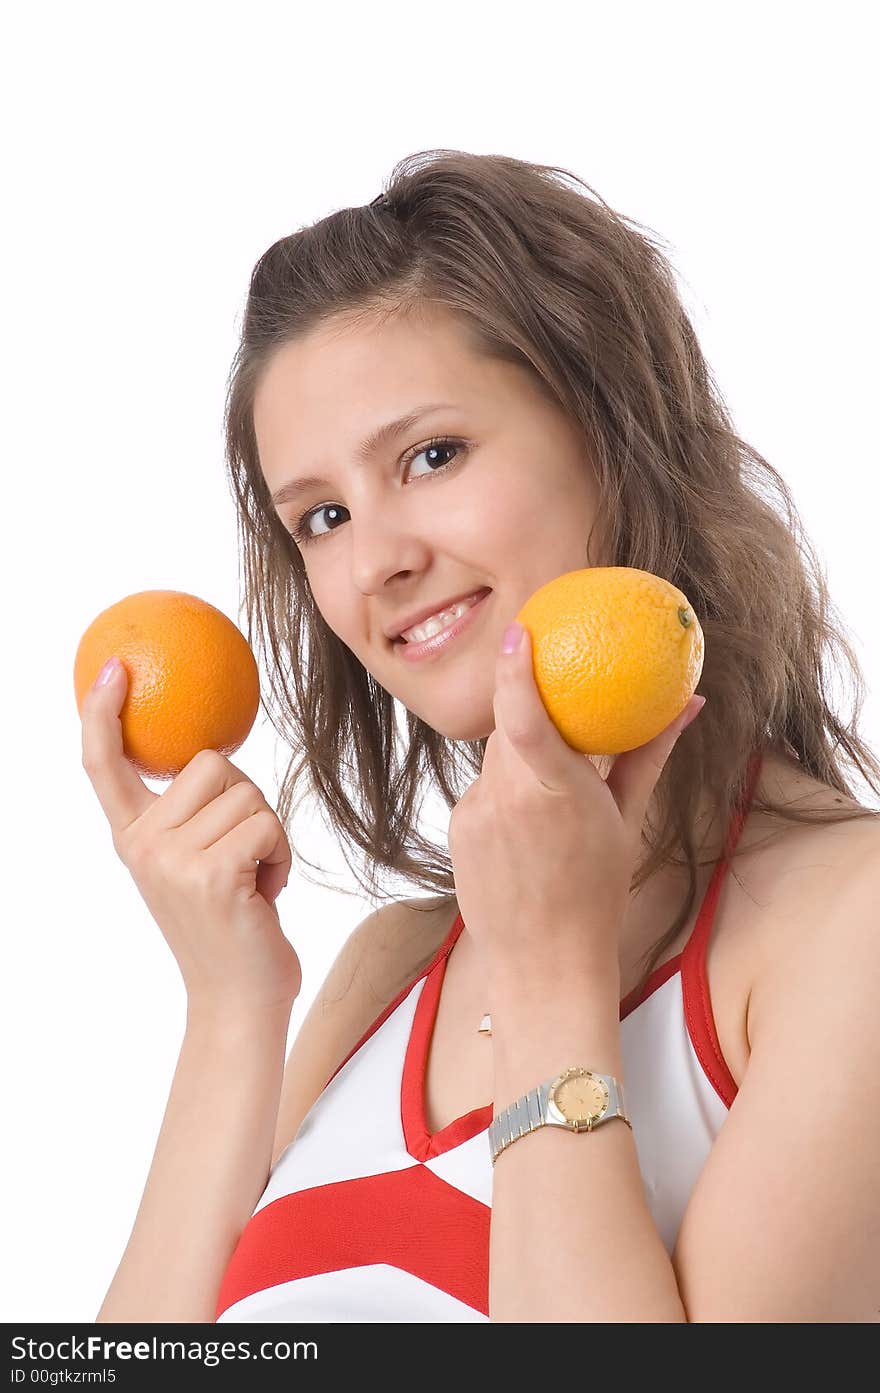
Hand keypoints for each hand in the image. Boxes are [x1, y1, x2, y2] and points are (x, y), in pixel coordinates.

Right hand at [80, 658, 301, 1015]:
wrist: (238, 1002)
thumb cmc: (230, 928)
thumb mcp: (194, 866)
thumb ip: (191, 818)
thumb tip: (218, 755)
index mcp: (132, 838)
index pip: (105, 766)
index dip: (103, 714)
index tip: (113, 669)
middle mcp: (141, 845)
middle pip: (213, 763)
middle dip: (246, 802)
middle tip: (241, 859)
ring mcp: (171, 860)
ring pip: (248, 794)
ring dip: (268, 835)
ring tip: (252, 882)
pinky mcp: (211, 873)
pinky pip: (267, 824)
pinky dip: (281, 855)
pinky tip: (266, 894)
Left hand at [447, 624, 705, 989]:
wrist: (542, 964)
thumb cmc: (597, 892)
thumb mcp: (628, 820)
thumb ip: (649, 754)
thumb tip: (691, 702)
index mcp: (554, 795)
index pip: (525, 719)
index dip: (515, 670)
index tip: (518, 630)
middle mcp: (506, 800)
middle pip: (510, 726)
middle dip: (532, 710)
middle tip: (557, 698)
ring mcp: (475, 815)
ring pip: (495, 758)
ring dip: (522, 758)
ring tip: (552, 790)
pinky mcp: (457, 828)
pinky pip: (483, 789)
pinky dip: (506, 791)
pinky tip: (528, 831)